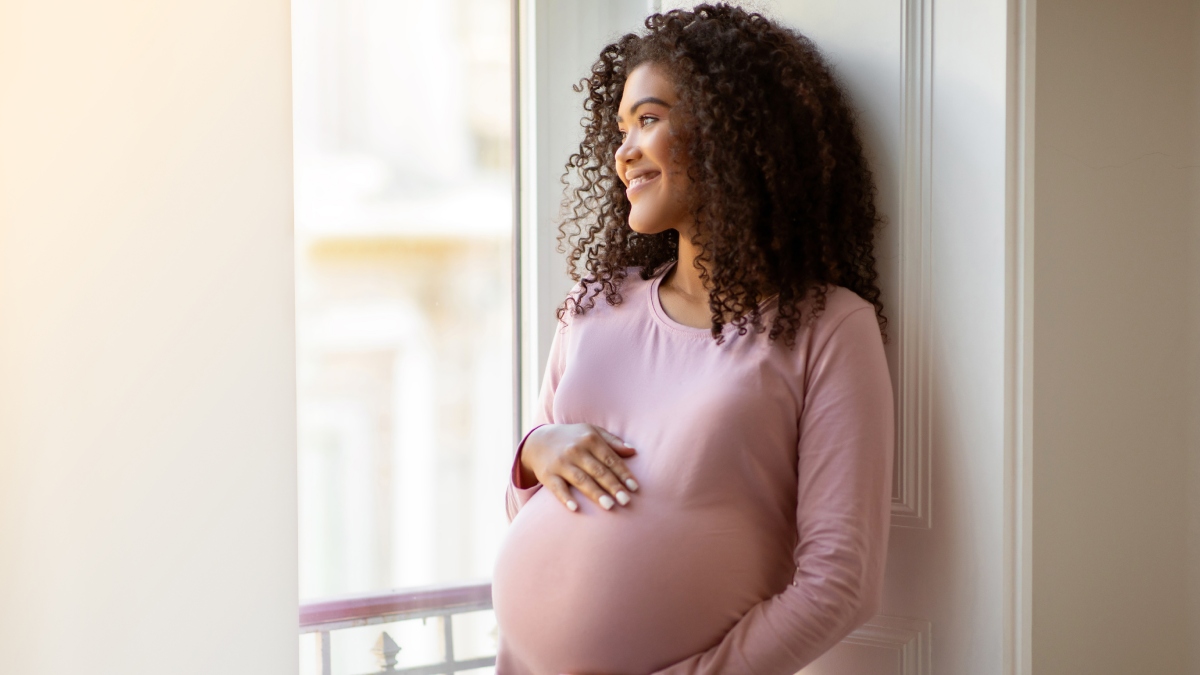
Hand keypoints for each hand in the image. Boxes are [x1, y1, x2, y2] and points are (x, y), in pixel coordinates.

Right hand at [519, 423, 639, 511]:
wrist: (538, 441)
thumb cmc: (572, 438)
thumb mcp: (591, 432)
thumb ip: (612, 441)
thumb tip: (633, 451)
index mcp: (589, 439)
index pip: (610, 459)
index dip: (623, 473)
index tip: (634, 488)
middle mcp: (575, 450)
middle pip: (598, 471)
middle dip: (613, 486)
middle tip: (626, 501)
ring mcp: (561, 463)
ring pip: (581, 480)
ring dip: (595, 493)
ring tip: (609, 506)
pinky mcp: (548, 475)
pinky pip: (557, 488)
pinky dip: (565, 498)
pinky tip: (575, 508)